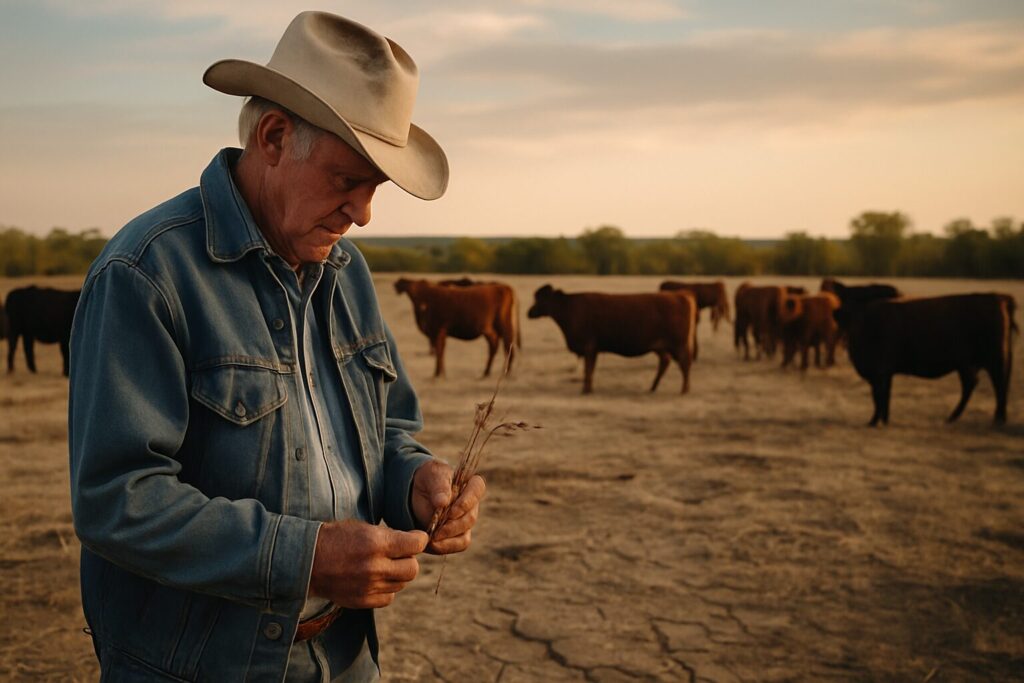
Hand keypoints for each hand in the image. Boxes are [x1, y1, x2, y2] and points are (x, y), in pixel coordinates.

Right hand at [308, 519, 426, 608]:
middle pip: (413, 568)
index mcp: (376, 543)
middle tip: (400, 554)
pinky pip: (389, 597)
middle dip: (409, 559)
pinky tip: (376, 579)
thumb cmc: (335, 538)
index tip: (417, 538)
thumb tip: (411, 542)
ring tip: (384, 565)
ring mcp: (369, 586)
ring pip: (402, 584)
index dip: (419, 540)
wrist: (306, 560)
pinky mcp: (363, 601)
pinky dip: (387, 589)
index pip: (416, 545)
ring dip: (397, 574)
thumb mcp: (362, 527)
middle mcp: (375, 567)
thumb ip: (388, 536)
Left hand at [411, 459, 486, 554]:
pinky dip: (445, 547)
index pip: (477, 489)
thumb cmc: (428, 479)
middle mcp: (472, 505)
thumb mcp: (430, 476)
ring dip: (448, 539)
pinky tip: (432, 544)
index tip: (450, 510)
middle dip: (452, 526)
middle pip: (470, 518)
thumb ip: (438, 486)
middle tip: (436, 529)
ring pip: (464, 536)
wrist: (417, 492)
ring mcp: (466, 522)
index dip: (466, 502)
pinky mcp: (457, 536)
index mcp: (469, 484)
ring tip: (432, 538)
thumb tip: (443, 502)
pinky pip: (458, 545)